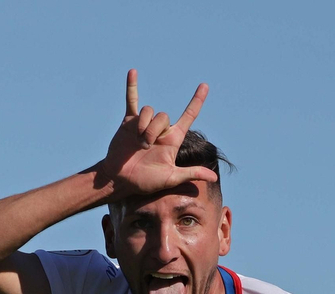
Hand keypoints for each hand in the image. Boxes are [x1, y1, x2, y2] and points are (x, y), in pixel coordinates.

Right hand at [98, 69, 217, 199]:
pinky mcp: (129, 122)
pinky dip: (132, 86)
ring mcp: (144, 124)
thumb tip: (213, 177)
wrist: (120, 179)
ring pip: (149, 111)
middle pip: (164, 116)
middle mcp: (160, 129)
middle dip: (154, 130)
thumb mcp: (170, 178)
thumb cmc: (145, 181)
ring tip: (138, 142)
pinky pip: (131, 101)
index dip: (196, 101)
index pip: (188, 116)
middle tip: (146, 146)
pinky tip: (133, 72)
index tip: (204, 86)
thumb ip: (191, 173)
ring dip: (144, 126)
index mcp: (172, 139)